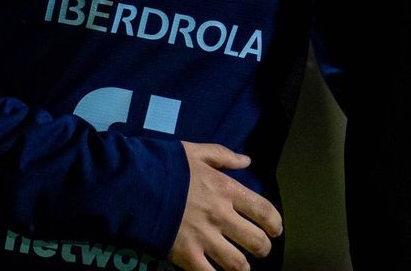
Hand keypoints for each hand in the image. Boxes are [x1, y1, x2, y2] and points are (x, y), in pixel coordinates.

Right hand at [168, 142, 280, 270]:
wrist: (134, 185)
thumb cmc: (165, 166)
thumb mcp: (196, 152)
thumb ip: (224, 156)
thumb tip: (247, 161)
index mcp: (227, 190)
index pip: (264, 210)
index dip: (275, 224)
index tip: (275, 230)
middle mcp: (221, 216)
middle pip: (255, 240)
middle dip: (262, 248)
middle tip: (259, 249)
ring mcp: (204, 238)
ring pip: (237, 263)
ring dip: (243, 268)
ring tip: (242, 267)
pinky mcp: (186, 255)